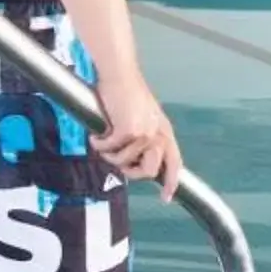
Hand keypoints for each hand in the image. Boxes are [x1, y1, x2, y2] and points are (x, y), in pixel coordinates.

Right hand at [97, 75, 181, 198]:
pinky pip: (109, 150)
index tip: (165, 197)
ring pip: (123, 162)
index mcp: (164, 130)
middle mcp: (158, 133)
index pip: (174, 161)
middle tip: (118, 162)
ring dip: (109, 154)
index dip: (170, 181)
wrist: (119, 74)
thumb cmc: (126, 93)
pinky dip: (99, 144)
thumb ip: (145, 138)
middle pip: (148, 170)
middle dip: (130, 171)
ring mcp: (144, 133)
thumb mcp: (145, 116)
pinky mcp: (128, 130)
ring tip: (103, 140)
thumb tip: (134, 161)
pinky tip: (96, 135)